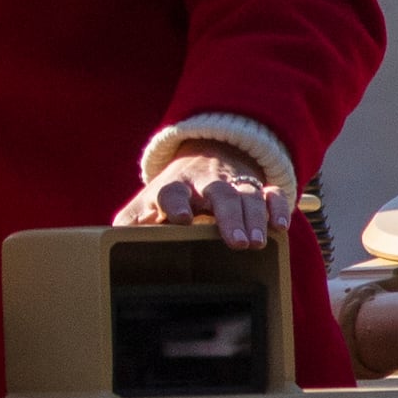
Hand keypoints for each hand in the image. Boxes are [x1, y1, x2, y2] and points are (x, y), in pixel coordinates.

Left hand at [117, 151, 290, 252]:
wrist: (204, 155)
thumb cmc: (171, 192)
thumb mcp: (146, 202)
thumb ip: (131, 220)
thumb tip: (118, 236)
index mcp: (174, 187)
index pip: (172, 191)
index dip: (176, 203)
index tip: (182, 218)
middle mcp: (205, 183)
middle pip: (218, 194)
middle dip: (228, 216)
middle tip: (236, 242)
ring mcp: (233, 183)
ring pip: (246, 195)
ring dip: (253, 218)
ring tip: (256, 243)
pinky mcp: (256, 186)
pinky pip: (270, 193)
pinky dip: (277, 207)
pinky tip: (279, 226)